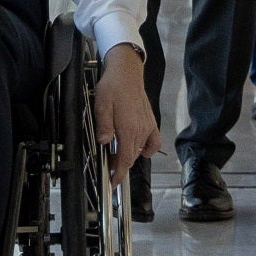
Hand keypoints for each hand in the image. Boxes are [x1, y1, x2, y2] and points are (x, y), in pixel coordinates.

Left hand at [94, 45, 160, 172]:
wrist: (127, 73)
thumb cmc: (113, 87)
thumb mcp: (101, 105)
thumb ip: (103, 125)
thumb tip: (104, 142)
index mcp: (128, 129)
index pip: (124, 160)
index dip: (118, 174)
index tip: (112, 183)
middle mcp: (140, 131)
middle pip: (131, 158)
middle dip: (119, 166)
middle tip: (107, 164)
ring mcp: (147, 127)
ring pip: (139, 151)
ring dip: (128, 157)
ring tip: (116, 155)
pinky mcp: (151, 122)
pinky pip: (154, 142)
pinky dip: (147, 149)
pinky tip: (139, 148)